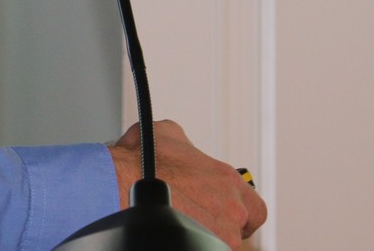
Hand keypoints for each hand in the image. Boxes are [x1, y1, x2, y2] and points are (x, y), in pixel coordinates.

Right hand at [108, 120, 266, 248]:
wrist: (119, 185)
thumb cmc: (139, 162)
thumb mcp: (167, 133)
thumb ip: (186, 144)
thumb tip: (181, 146)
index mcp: (227, 180)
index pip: (254, 207)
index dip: (240, 213)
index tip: (225, 214)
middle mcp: (231, 209)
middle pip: (239, 230)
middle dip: (222, 228)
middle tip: (200, 225)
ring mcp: (219, 235)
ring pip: (220, 244)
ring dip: (203, 237)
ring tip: (178, 230)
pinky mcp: (199, 248)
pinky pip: (200, 248)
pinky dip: (188, 243)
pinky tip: (172, 236)